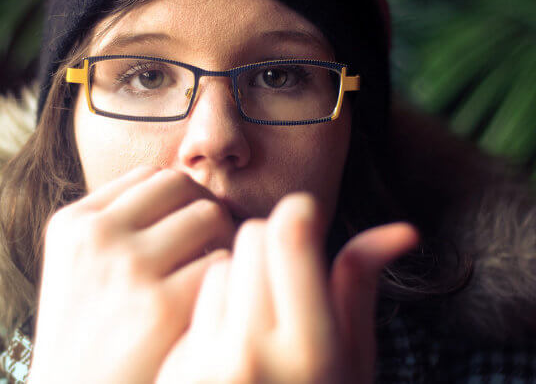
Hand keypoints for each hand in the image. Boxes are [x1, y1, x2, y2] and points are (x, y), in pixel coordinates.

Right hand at [28, 166, 234, 382]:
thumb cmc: (87, 338)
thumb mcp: (78, 270)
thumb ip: (117, 226)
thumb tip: (185, 191)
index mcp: (73, 224)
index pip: (149, 176)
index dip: (180, 197)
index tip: (190, 224)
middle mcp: (96, 236)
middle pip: (181, 186)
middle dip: (204, 208)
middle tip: (214, 241)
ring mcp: (128, 268)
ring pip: (208, 215)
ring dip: (224, 238)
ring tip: (219, 269)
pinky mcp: (162, 308)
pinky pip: (222, 263)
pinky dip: (229, 278)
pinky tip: (218, 300)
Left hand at [155, 193, 418, 383]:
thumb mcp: (353, 358)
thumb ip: (360, 287)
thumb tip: (401, 229)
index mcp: (312, 350)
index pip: (289, 238)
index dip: (300, 211)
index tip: (306, 214)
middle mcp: (254, 354)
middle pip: (253, 236)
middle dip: (274, 244)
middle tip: (287, 277)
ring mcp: (209, 362)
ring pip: (223, 261)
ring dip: (243, 275)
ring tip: (260, 317)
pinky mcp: (178, 366)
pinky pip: (197, 296)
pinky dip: (217, 302)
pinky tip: (230, 336)